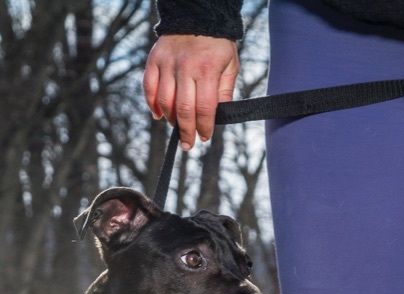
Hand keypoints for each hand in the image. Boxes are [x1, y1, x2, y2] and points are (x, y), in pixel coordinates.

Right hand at [143, 35, 239, 150]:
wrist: (197, 15)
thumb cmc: (217, 45)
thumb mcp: (230, 67)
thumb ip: (225, 92)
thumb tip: (219, 117)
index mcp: (206, 71)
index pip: (204, 108)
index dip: (204, 127)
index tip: (204, 137)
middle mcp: (185, 67)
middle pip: (183, 109)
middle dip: (186, 132)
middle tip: (188, 145)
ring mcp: (168, 63)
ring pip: (164, 101)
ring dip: (170, 119)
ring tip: (177, 127)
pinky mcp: (155, 59)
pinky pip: (149, 86)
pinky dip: (152, 104)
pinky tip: (159, 115)